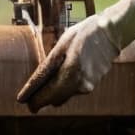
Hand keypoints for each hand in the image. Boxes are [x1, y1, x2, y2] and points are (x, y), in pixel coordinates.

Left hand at [17, 0, 134, 111]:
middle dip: (41, 99)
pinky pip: (73, 91)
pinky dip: (64, 88)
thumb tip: (37, 82)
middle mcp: (80, 84)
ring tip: (42, 89)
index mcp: (70, 72)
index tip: (23, 101)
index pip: (47, 93)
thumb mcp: (61, 45)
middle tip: (29, 99)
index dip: (33, 99)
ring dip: (53, 93)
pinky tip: (60, 79)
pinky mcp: (93, 85)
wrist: (112, 32)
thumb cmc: (85, 34)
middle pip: (54, 99)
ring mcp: (88, 86)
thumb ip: (49, 66)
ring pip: (64, 96)